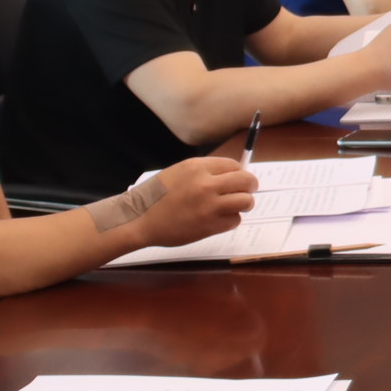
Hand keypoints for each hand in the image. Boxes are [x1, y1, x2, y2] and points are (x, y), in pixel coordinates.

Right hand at [131, 158, 258, 246]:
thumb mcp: (179, 172)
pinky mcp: (209, 226)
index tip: (238, 178)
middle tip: (248, 191)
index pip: (234, 165)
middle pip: (246, 181)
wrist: (139, 219)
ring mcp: (210, 206)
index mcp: (198, 167)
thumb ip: (204, 172)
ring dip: (244, 204)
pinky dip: (231, 220)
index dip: (239, 172)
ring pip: (246, 202)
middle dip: (251, 186)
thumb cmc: (157, 195)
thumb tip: (231, 174)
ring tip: (235, 206)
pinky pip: (234, 220)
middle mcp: (206, 184)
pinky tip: (220, 219)